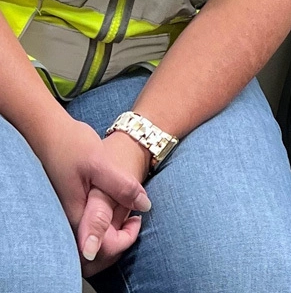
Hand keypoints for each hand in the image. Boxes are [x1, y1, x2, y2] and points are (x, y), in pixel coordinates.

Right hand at [76, 131, 152, 275]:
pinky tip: (115, 207)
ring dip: (111, 235)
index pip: (100, 251)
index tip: (137, 218)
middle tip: (134, 218)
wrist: (50, 132)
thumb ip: (122, 187)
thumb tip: (145, 206)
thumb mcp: (101, 163)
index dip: (124, 241)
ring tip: (127, 213)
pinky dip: (103, 225)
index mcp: (76, 215)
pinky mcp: (70, 207)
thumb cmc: (73, 144)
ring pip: (90, 242)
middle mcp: (69, 221)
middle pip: (95, 253)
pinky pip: (87, 229)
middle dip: (118, 243)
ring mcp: (68, 215)